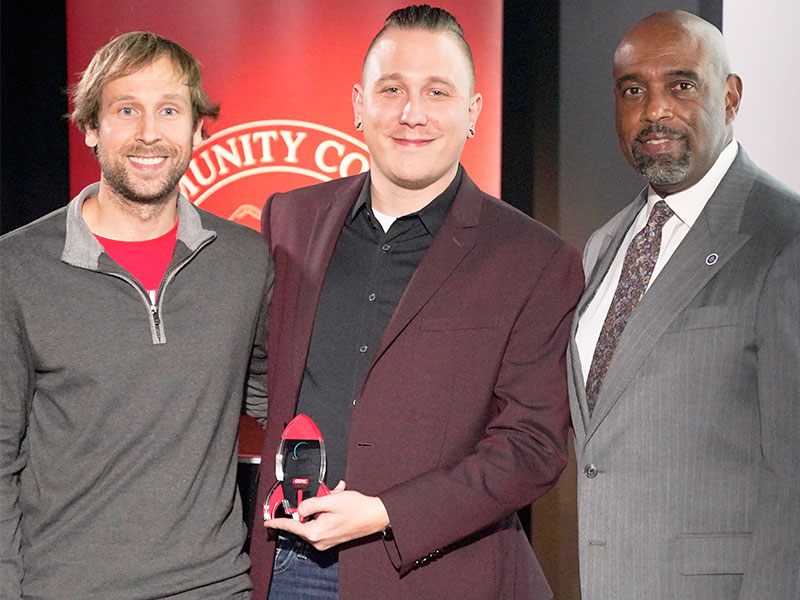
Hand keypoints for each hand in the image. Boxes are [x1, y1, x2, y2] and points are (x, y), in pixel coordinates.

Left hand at [264, 481, 389, 550]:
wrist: (375, 516)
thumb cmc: (357, 509)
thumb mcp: (331, 500)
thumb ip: (310, 503)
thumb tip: (299, 509)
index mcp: (316, 532)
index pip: (292, 525)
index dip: (278, 521)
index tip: (268, 521)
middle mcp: (319, 540)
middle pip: (303, 521)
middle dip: (310, 505)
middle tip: (323, 495)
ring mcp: (325, 540)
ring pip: (313, 520)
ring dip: (320, 507)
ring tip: (334, 497)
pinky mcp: (331, 538)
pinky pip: (321, 523)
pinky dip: (325, 512)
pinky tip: (336, 503)